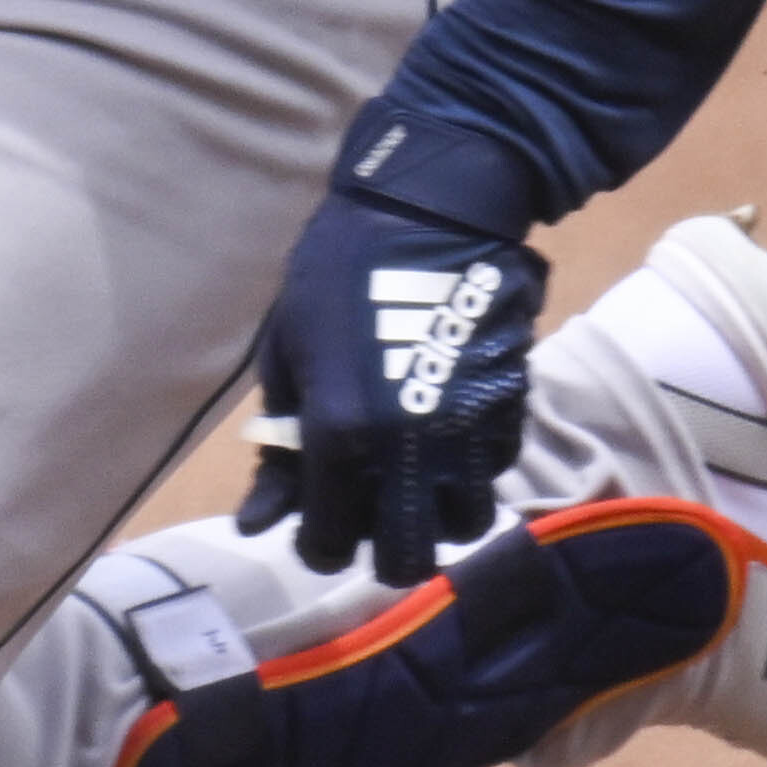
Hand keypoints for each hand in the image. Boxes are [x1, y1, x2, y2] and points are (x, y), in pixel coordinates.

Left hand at [237, 176, 540, 585]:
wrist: (428, 207)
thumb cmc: (335, 274)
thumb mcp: (288, 359)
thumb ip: (281, 450)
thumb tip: (257, 523)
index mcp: (340, 435)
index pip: (328, 544)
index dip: (317, 545)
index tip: (317, 527)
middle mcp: (408, 449)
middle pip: (409, 559)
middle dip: (385, 549)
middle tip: (370, 517)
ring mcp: (467, 431)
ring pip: (466, 525)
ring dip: (439, 515)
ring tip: (416, 481)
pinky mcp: (509, 406)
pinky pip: (494, 470)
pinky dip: (471, 470)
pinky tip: (447, 435)